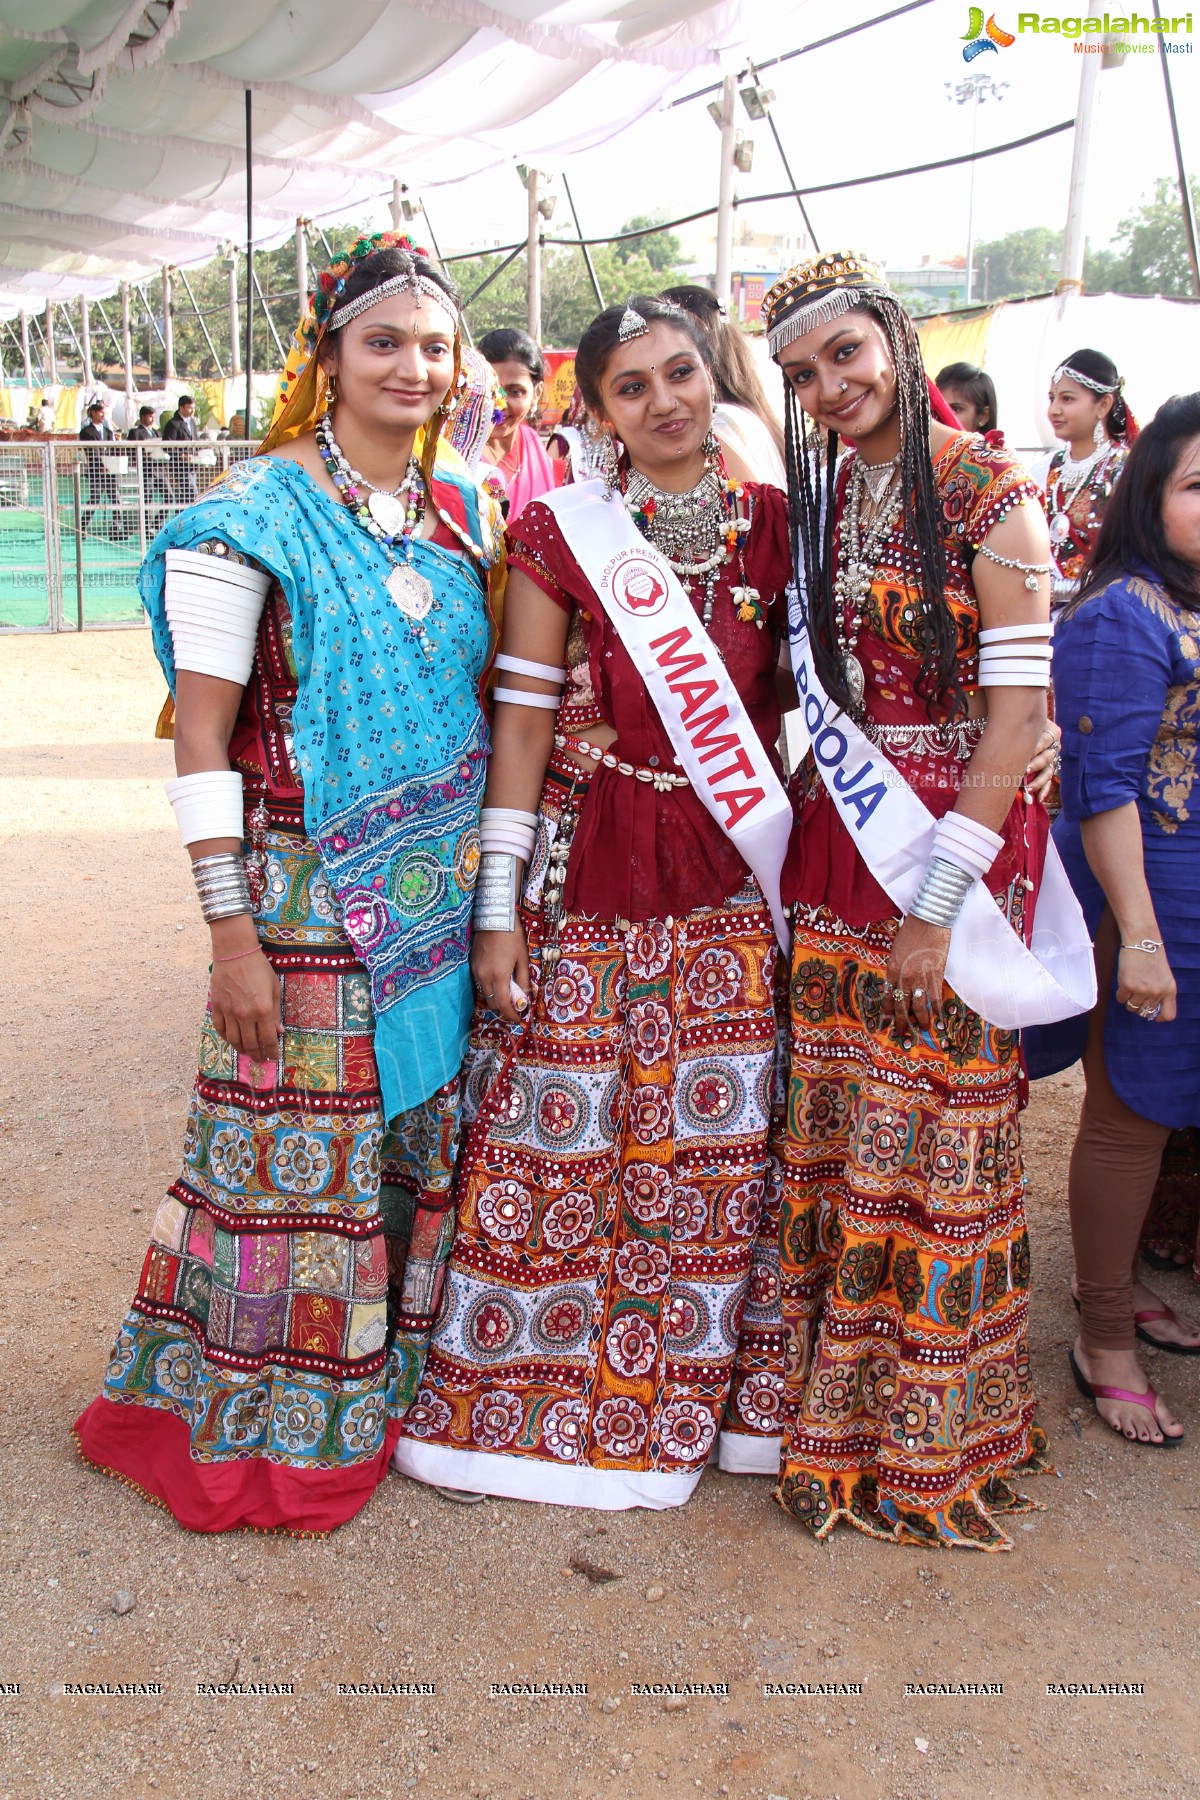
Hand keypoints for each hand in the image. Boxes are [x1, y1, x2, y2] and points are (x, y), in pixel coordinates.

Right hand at [210, 948, 280, 1060]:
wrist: (235, 953)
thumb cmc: (259, 968)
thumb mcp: (274, 988)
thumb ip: (275, 1012)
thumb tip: (279, 1032)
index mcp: (262, 1010)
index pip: (267, 1039)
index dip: (271, 1051)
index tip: (273, 1057)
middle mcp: (245, 1014)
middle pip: (250, 1044)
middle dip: (256, 1055)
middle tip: (260, 1059)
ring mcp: (229, 1012)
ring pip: (233, 1040)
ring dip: (241, 1049)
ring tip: (247, 1052)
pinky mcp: (217, 1007)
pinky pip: (220, 1028)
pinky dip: (226, 1037)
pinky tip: (232, 1040)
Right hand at [471, 926, 530, 1024]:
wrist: (494, 917)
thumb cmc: (512, 937)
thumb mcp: (523, 958)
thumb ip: (523, 980)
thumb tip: (526, 998)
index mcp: (499, 975)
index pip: (503, 1004)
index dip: (511, 1015)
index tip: (518, 1019)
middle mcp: (484, 976)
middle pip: (492, 1002)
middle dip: (503, 1007)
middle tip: (515, 1005)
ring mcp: (476, 971)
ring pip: (485, 993)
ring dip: (496, 997)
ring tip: (508, 992)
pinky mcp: (472, 965)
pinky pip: (480, 983)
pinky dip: (489, 987)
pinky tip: (498, 981)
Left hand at [884, 915, 951, 1037]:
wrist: (928, 921)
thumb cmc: (911, 932)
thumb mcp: (896, 951)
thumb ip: (896, 968)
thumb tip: (898, 983)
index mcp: (891, 970)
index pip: (888, 997)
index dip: (889, 1011)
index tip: (890, 1020)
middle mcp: (904, 978)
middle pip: (902, 1006)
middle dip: (902, 1022)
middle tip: (904, 1033)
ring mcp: (921, 978)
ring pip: (919, 1006)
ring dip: (921, 1020)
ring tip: (923, 1029)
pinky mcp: (936, 976)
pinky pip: (936, 998)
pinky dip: (938, 1010)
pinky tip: (940, 1018)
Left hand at [1024, 719, 1061, 805]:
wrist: (1021, 725)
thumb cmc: (1018, 722)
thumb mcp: (1020, 721)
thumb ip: (1016, 725)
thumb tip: (1000, 729)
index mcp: (1051, 730)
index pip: (1045, 739)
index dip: (1035, 747)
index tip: (1023, 753)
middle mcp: (1054, 745)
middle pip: (1047, 757)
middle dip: (1035, 764)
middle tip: (1024, 771)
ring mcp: (1052, 758)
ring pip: (1048, 771)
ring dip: (1038, 781)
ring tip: (1028, 788)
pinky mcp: (1048, 769)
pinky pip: (1049, 781)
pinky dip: (1044, 790)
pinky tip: (1038, 799)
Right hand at [1116, 943, 1176, 1023]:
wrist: (1142, 941)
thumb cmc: (1152, 957)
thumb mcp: (1165, 977)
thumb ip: (1161, 993)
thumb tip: (1151, 1011)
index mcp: (1170, 990)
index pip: (1168, 1015)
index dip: (1158, 1017)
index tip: (1151, 1013)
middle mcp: (1157, 992)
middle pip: (1145, 1012)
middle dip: (1140, 1005)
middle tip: (1137, 994)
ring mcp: (1142, 990)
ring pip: (1132, 1007)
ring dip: (1129, 1000)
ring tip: (1130, 987)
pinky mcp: (1127, 985)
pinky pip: (1121, 999)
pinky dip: (1120, 993)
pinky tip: (1123, 982)